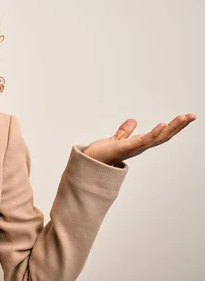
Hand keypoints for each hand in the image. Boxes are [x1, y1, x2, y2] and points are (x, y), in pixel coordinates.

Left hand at [82, 113, 196, 165]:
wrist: (88, 164)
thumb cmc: (102, 155)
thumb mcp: (117, 139)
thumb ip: (125, 131)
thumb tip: (133, 121)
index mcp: (139, 144)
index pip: (160, 134)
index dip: (173, 127)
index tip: (186, 117)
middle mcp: (139, 148)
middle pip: (163, 136)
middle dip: (178, 126)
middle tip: (192, 116)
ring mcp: (133, 149)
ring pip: (157, 138)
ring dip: (171, 128)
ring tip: (183, 118)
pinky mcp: (123, 148)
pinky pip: (141, 141)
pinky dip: (153, 134)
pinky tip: (162, 125)